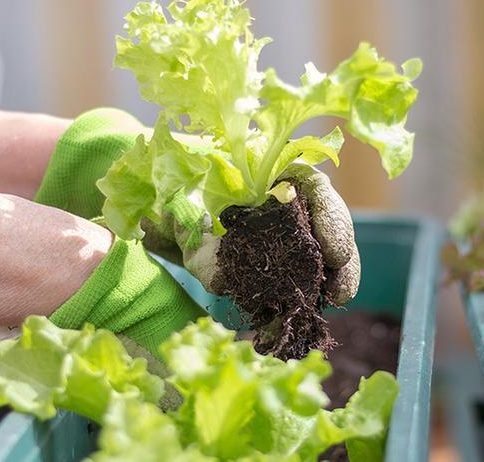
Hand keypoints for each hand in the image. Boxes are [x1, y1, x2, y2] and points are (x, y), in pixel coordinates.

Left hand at [35, 108, 359, 304]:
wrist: (144, 193)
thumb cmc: (159, 186)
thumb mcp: (171, 203)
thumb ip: (190, 234)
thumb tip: (215, 280)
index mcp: (265, 168)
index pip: (312, 185)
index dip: (330, 217)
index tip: (333, 249)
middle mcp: (279, 194)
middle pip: (324, 220)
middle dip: (339, 256)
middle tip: (339, 291)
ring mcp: (277, 225)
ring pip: (315, 248)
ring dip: (328, 278)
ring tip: (330, 306)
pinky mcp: (269, 253)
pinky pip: (293, 272)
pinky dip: (299, 293)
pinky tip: (299, 315)